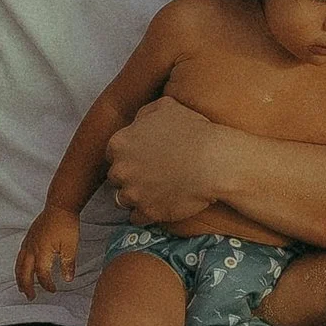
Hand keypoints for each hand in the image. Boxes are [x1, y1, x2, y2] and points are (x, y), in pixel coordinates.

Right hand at [17, 207, 79, 295]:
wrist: (60, 206)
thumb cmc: (66, 224)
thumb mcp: (71, 246)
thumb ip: (68, 264)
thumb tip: (68, 279)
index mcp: (42, 251)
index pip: (42, 274)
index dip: (47, 284)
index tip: (53, 290)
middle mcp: (32, 248)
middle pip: (25, 272)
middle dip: (27, 286)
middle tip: (30, 297)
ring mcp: (28, 242)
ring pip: (19, 264)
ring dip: (20, 278)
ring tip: (21, 287)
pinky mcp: (28, 237)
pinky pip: (19, 255)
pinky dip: (19, 266)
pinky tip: (22, 268)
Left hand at [103, 100, 223, 230]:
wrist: (212, 162)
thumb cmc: (193, 131)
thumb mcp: (165, 106)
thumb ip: (144, 114)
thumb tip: (138, 123)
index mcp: (120, 144)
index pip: (112, 153)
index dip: (128, 155)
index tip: (141, 158)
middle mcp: (120, 170)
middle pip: (116, 177)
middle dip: (129, 176)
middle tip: (149, 174)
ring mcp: (132, 193)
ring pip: (122, 199)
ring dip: (135, 196)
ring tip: (153, 192)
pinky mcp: (147, 212)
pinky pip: (136, 218)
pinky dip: (144, 214)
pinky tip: (157, 206)